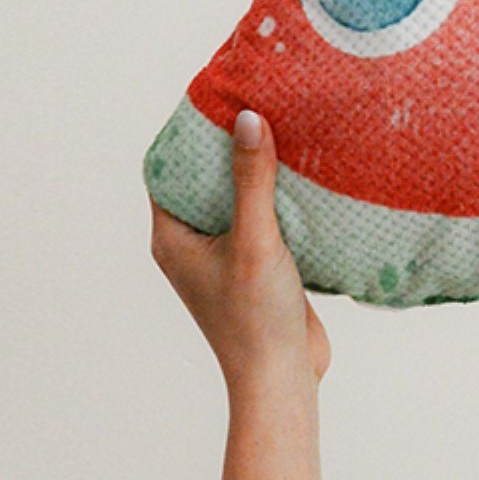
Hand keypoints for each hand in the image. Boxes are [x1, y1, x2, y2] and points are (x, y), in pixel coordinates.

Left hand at [150, 110, 330, 400]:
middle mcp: (194, 244)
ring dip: (259, 170)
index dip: (189, 134)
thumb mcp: (254, 240)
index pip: (169, 170)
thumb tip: (246, 118)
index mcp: (173, 238)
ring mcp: (227, 255)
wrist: (284, 382)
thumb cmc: (255, 319)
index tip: (217, 97)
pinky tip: (309, 171)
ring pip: (239, 198)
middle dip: (230, 145)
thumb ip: (252, 180)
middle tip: (259, 103)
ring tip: (286, 127)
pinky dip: (281, 195)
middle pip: (207, 179)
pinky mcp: (260, 265)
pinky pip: (266, 217)